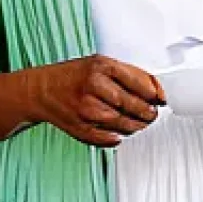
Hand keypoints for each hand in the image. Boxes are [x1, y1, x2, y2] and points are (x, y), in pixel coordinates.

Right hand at [25, 55, 164, 147]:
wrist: (41, 90)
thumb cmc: (76, 75)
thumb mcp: (101, 64)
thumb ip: (129, 74)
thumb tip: (157, 90)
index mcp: (102, 66)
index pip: (137, 82)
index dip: (154, 94)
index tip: (161, 100)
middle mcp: (93, 86)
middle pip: (132, 104)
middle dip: (147, 112)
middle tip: (152, 114)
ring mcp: (85, 108)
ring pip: (122, 123)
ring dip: (135, 126)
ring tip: (140, 123)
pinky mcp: (79, 126)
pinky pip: (106, 137)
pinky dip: (117, 137)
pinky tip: (120, 132)